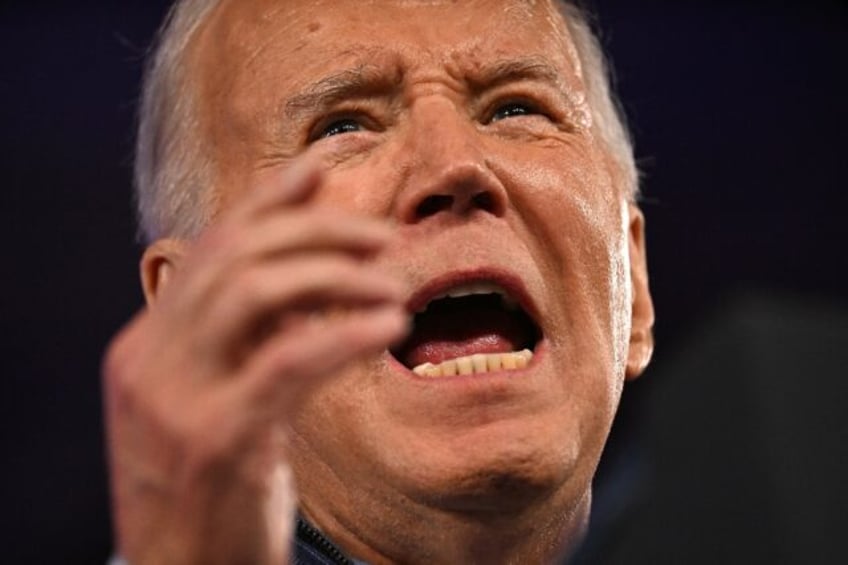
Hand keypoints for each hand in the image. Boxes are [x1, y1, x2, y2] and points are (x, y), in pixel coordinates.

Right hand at [102, 158, 407, 564]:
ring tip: (393, 282)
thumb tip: (312, 267)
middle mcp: (150, 360)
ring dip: (334, 274)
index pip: (213, 245)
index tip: (326, 162)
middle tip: (383, 236)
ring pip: (255, 292)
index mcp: (149, 344)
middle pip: (237, 256)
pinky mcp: (214, 439)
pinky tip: (389, 323)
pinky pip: (286, 361)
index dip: (271, 198)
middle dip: (317, 231)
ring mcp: (174, 398)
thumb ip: (254, 337)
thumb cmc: (213, 487)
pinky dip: (343, 332)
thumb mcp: (222, 398)